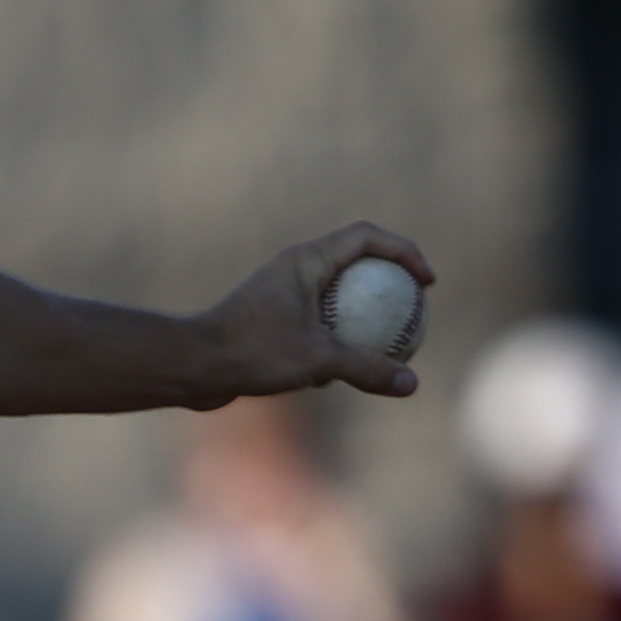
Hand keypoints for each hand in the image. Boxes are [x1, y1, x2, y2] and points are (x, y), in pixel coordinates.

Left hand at [192, 221, 434, 405]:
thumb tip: (411, 384)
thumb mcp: (319, 361)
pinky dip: (335, 342)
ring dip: (362, 318)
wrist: (194, 365)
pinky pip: (316, 325)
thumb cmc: (252, 352)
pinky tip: (339, 377)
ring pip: (336, 298)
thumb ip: (367, 368)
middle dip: (389, 284)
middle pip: (355, 263)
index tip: (427, 284)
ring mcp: (282, 295)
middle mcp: (293, 270)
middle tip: (415, 313)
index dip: (404, 251)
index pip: (366, 236)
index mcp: (306, 261)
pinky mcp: (272, 322)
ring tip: (387, 349)